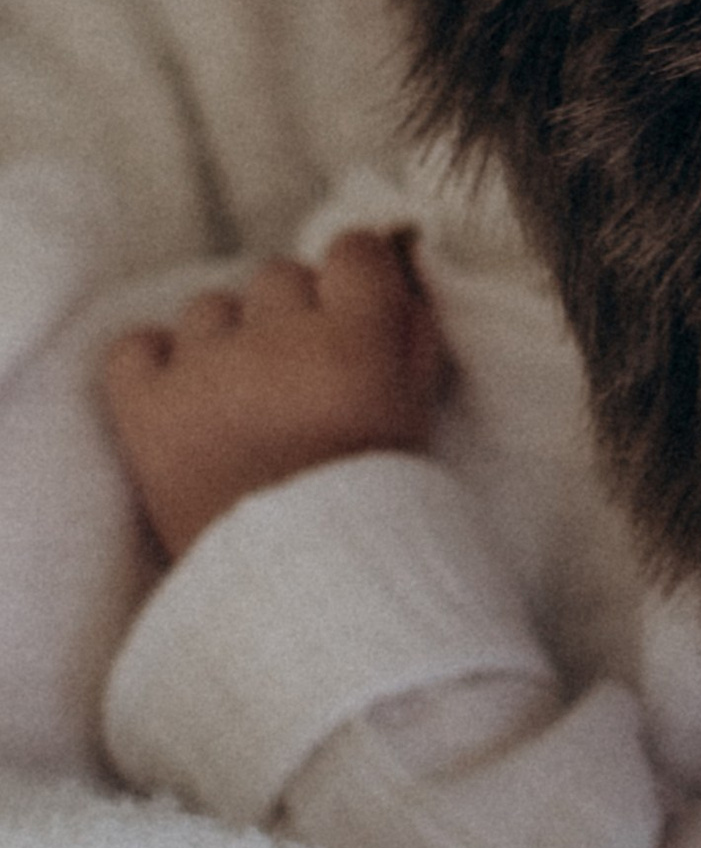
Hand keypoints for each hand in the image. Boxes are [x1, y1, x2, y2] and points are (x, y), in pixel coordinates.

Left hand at [101, 231, 449, 563]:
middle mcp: (279, 343)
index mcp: (358, 344)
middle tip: (302, 378)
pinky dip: (155, 365)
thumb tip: (400, 271)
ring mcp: (205, 373)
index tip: (354, 307)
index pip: (354, 250)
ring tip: (245, 405)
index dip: (354, 278)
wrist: (304, 596)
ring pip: (210, 310)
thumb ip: (415, 338)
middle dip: (292, 317)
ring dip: (228, 343)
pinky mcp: (146, 409)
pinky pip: (136, 348)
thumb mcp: (418, 419)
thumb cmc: (376, 511)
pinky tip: (183, 399)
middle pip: (280, 277)